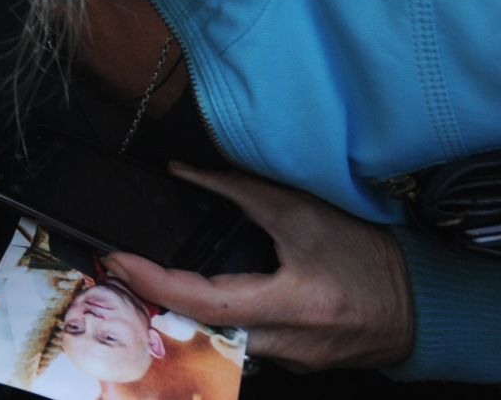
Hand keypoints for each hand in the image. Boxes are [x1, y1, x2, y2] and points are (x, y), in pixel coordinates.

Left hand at [103, 164, 414, 370]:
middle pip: (200, 327)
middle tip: (120, 266)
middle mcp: (285, 343)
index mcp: (290, 305)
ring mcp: (288, 361)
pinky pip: (241, 341)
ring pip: (218, 337)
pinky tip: (197, 292)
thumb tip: (182, 171)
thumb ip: (238, 190)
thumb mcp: (301, 211)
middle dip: (155, 298)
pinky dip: (214, 317)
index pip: (200, 300)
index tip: (116, 260)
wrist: (418, 302)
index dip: (151, 280)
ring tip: (148, 274)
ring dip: (183, 308)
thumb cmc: (366, 255)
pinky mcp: (291, 364)